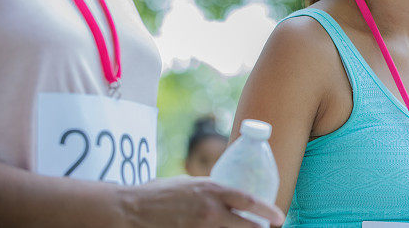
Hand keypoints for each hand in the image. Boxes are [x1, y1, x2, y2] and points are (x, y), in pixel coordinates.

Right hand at [121, 176, 285, 227]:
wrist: (130, 210)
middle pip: (246, 226)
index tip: (278, 218)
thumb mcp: (191, 184)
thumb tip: (226, 196)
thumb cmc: (158, 194)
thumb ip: (210, 191)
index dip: (268, 211)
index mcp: (213, 191)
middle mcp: (211, 211)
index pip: (250, 202)